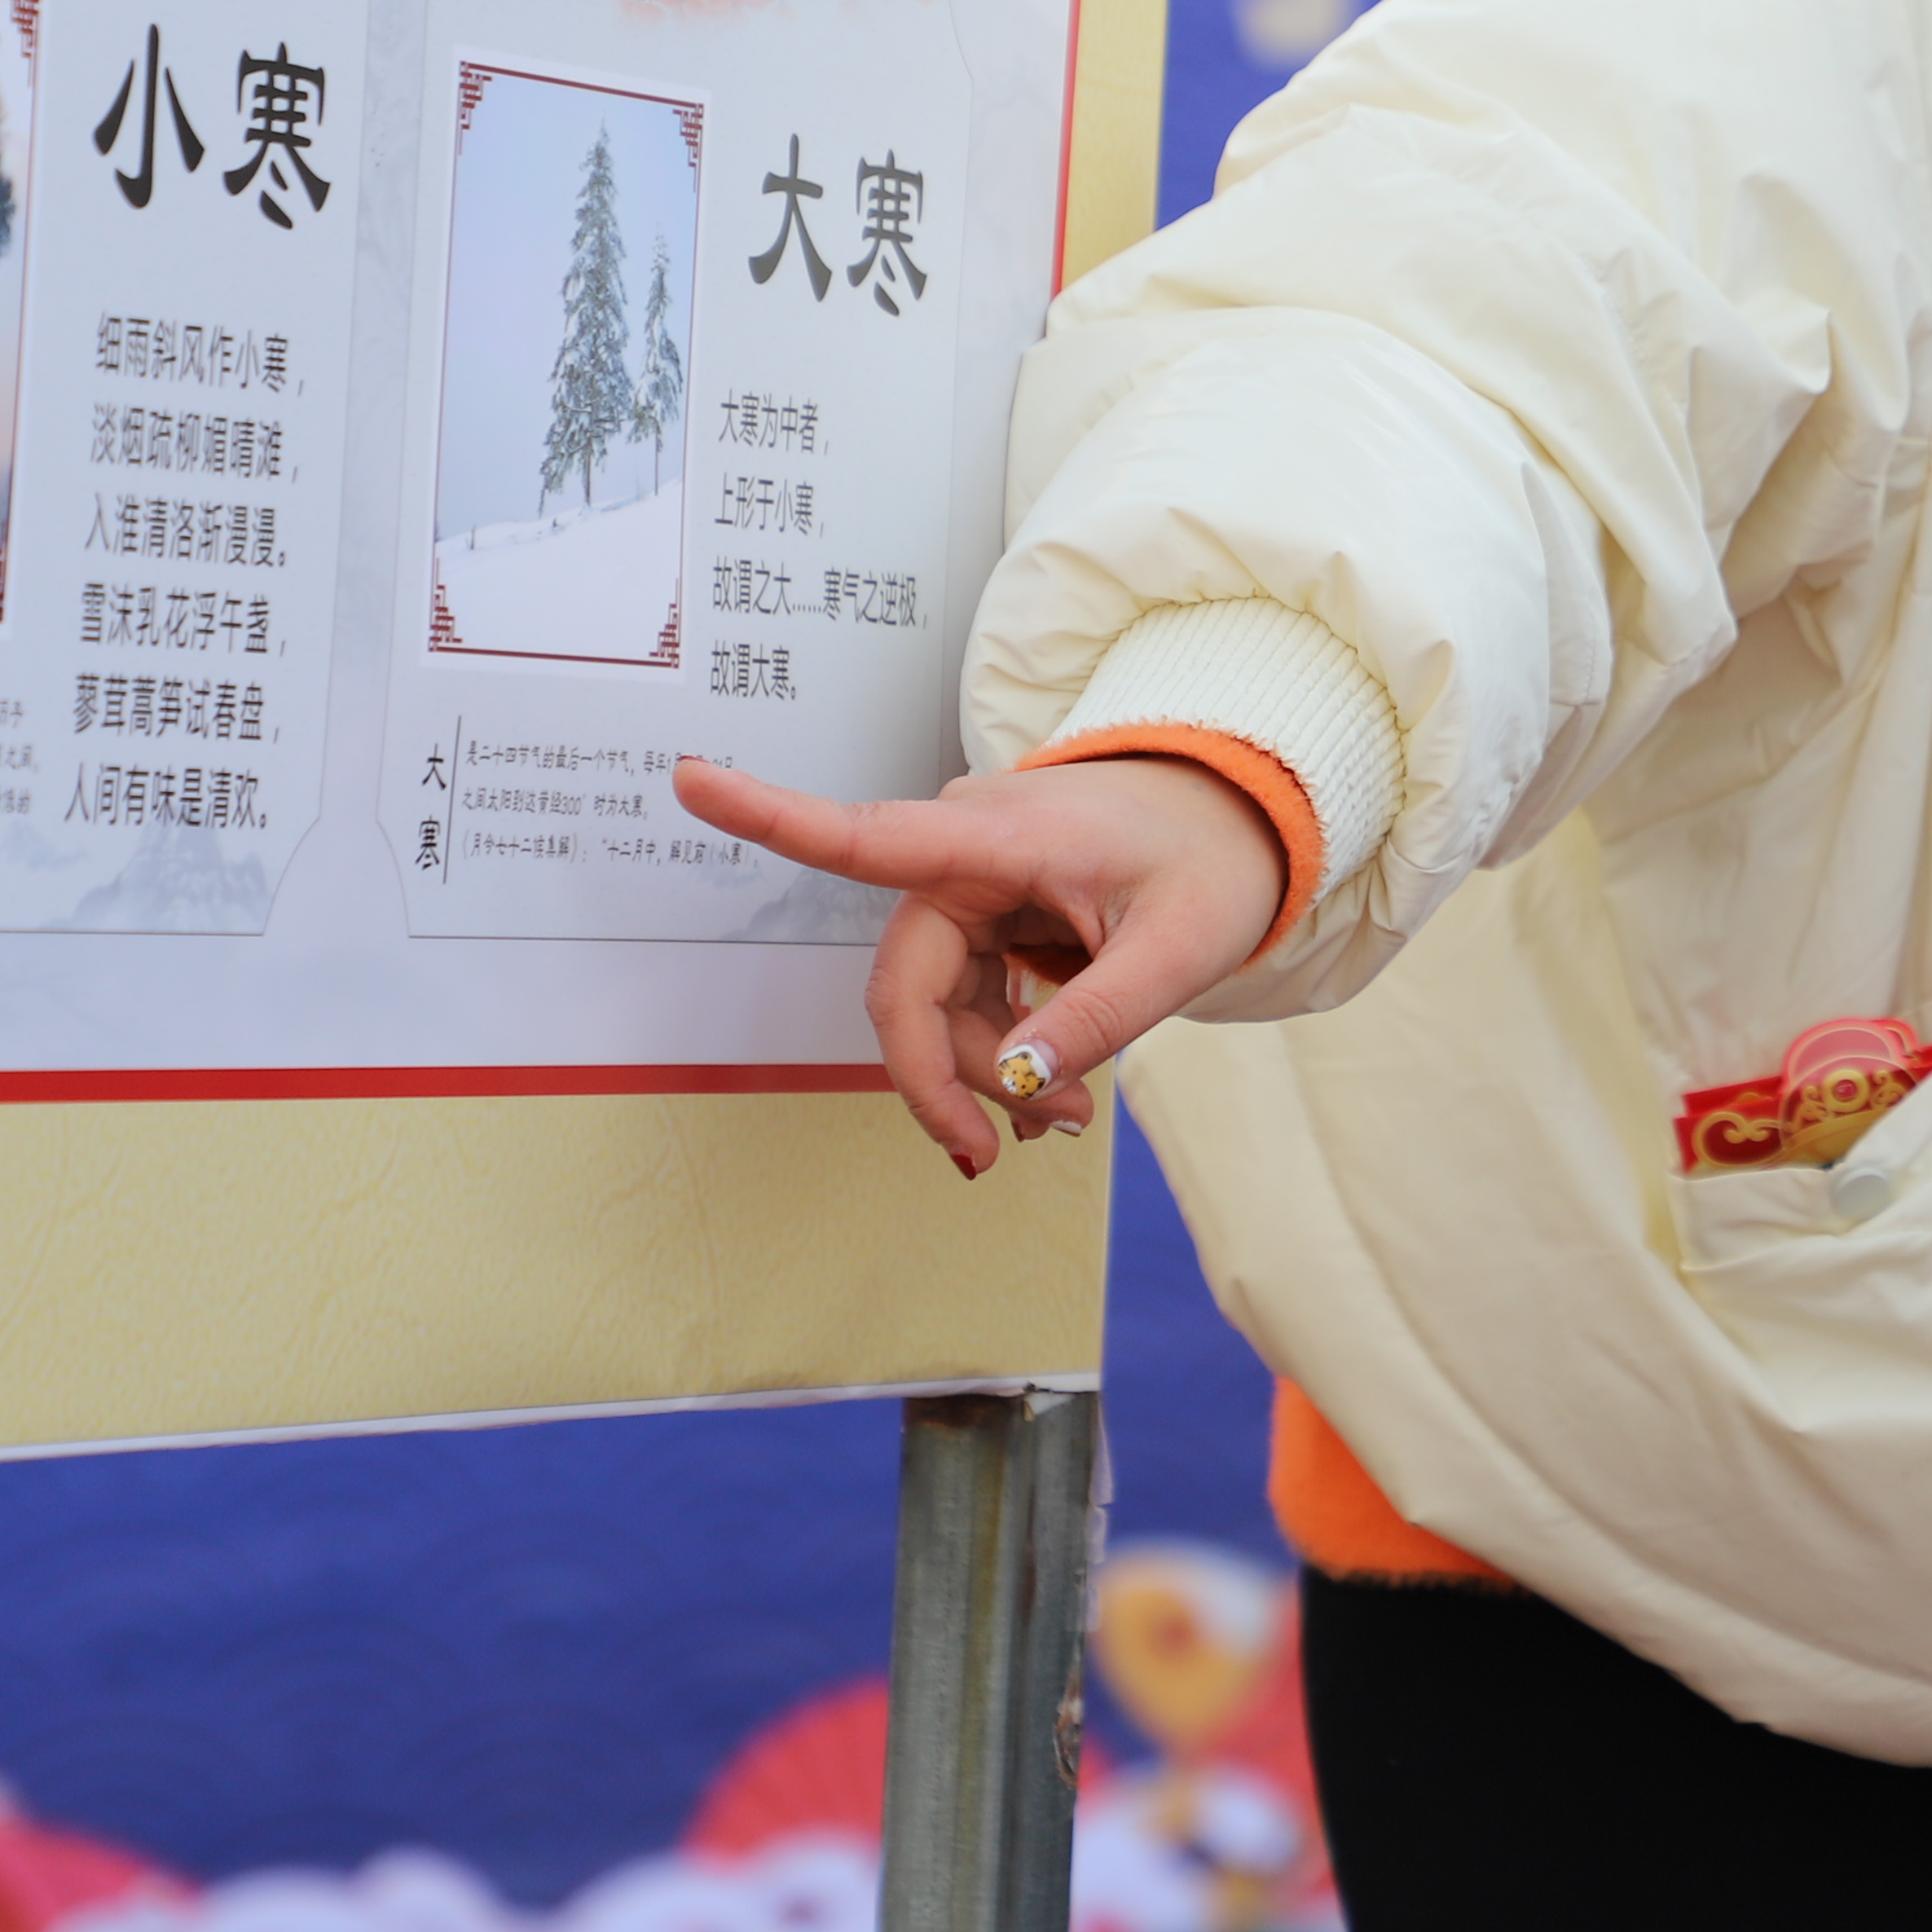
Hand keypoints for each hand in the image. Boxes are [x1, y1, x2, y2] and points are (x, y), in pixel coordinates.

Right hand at [674, 753, 1287, 1172]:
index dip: (771, 816)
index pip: (866, 835)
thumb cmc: (1212, 861)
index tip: (688, 778)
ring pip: (932, 1007)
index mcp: (996, 835)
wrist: (1243, 818)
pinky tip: (1051, 1095)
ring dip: (984, 1076)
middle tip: (1006, 1153)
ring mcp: (968, 884)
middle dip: (948, 1077)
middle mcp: (962, 853)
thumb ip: (1096, 1018)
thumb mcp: (1177, 950)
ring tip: (1069, 1121)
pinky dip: (997, 1053)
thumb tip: (1016, 1087)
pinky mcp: (984, 914)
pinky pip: (960, 1000)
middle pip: (905, 986)